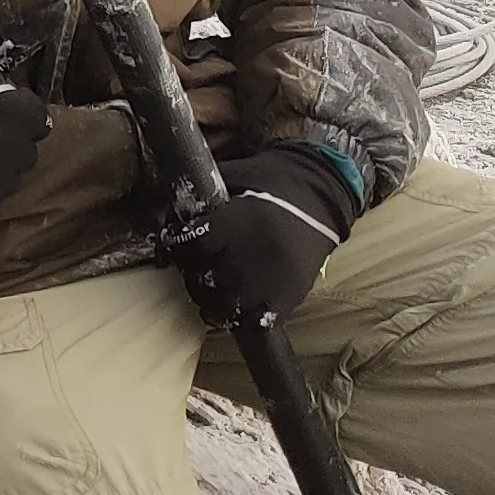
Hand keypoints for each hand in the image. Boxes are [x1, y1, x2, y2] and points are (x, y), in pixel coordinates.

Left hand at [191, 142, 363, 323]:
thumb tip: (168, 206)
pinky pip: (255, 320)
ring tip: (211, 291)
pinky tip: (235, 306)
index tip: (178, 247)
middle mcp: (253, 252)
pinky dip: (240, 317)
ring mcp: (273, 278)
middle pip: (203, 278)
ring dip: (211, 301)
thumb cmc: (275, 182)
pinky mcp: (290, 296)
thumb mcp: (238, 174)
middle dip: (193, 275)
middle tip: (195, 269)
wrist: (325, 195)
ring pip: (224, 305)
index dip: (179, 247)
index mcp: (238, 220)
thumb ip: (204, 190)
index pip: (191, 245)